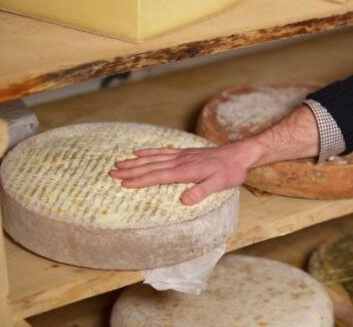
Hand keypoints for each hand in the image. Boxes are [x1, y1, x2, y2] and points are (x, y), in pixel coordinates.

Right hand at [109, 105, 319, 204]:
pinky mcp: (186, 153)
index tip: (123, 182)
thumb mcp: (220, 184)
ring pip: (154, 157)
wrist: (241, 155)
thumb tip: (184, 200)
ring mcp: (182, 155)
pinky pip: (163, 151)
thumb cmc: (231, 171)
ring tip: (119, 162)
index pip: (158, 175)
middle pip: (151, 165)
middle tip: (111, 172)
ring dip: (136, 161)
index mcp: (186, 171)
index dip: (140, 179)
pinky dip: (150, 151)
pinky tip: (140, 152)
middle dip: (131, 169)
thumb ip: (202, 191)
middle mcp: (181, 161)